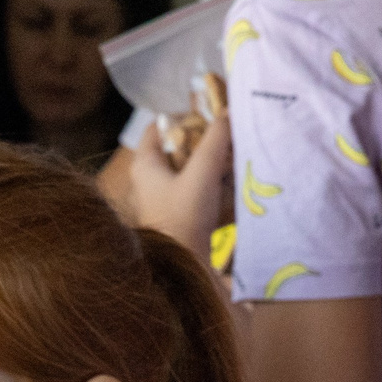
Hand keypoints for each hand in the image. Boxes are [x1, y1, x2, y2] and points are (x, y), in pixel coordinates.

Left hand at [127, 96, 231, 256]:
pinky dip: (214, 186)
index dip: (183, 117)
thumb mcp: (202, 173)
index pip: (159, 126)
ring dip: (213, 165)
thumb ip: (216, 142)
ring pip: (190, 170)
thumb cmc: (184, 218)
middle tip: (229, 138)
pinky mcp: (178, 216)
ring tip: (235, 160)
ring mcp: (163, 198)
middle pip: (179, 148)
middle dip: (205, 142)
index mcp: (145, 164)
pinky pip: (197, 191)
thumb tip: (227, 113)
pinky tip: (233, 186)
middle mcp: (150, 179)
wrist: (182, 268)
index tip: (209, 116)